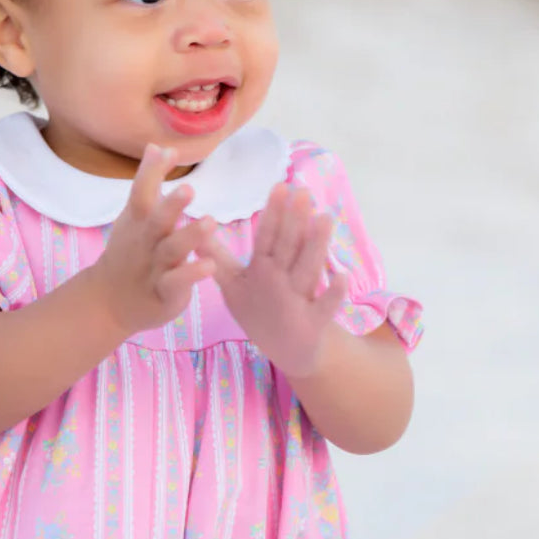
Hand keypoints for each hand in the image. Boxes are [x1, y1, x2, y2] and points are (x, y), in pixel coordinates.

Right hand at [90, 143, 216, 335]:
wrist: (110, 300)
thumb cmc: (131, 250)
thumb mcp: (135, 215)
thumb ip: (148, 182)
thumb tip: (156, 145)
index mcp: (139, 220)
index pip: (141, 192)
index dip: (152, 172)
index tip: (168, 152)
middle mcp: (145, 240)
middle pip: (157, 220)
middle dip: (171, 205)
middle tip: (189, 188)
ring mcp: (154, 266)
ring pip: (171, 250)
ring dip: (190, 236)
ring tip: (211, 221)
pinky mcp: (164, 291)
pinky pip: (177, 282)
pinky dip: (191, 274)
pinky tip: (210, 265)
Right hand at [202, 181, 347, 377]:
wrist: (286, 352)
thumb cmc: (259, 311)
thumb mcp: (233, 286)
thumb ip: (216, 257)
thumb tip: (197, 232)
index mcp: (258, 271)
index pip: (265, 237)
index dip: (273, 212)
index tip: (281, 186)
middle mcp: (275, 284)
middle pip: (286, 248)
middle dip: (294, 220)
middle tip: (303, 192)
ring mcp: (294, 302)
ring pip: (307, 270)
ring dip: (315, 246)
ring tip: (325, 217)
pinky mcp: (313, 322)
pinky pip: (325, 306)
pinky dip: (333, 294)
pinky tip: (342, 275)